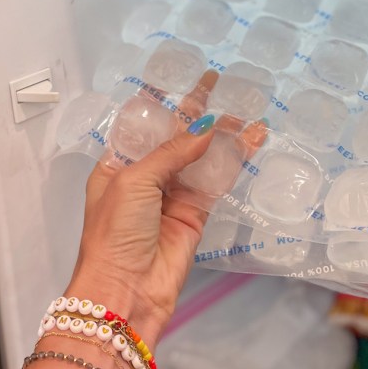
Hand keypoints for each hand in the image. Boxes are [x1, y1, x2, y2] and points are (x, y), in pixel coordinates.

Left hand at [67, 71, 265, 347]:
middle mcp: (145, 176)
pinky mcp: (195, 214)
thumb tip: (207, 127)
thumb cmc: (115, 231)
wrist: (126, 290)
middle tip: (219, 82)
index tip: (182, 78)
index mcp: (118, 165)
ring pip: (201, 156)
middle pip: (176, 136)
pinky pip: (217, 180)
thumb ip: (173, 152)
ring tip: (246, 109)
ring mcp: (172, 195)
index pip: (143, 126)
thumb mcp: (135, 181)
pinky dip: (234, 160)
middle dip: (197, 111)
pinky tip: (252, 140)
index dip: (163, 102)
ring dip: (222, 134)